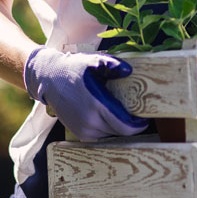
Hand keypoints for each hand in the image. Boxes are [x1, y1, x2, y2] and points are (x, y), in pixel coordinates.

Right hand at [24, 47, 148, 139]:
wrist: (50, 79)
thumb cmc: (74, 68)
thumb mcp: (93, 61)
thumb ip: (113, 65)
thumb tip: (129, 71)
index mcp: (96, 105)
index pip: (125, 125)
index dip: (138, 125)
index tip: (146, 118)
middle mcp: (90, 121)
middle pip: (120, 132)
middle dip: (130, 125)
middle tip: (137, 115)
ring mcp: (83, 130)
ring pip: (111, 135)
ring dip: (119, 127)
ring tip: (123, 114)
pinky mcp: (79, 133)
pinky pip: (100, 136)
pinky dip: (108, 129)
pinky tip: (109, 118)